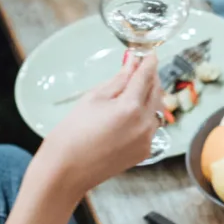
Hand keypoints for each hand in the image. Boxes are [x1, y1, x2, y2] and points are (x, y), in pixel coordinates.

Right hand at [37, 52, 161, 187]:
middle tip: (141, 68)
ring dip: (150, 97)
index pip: (146, 76)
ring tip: (134, 90)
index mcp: (130, 107)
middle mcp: (144, 124)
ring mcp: (147, 140)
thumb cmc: (73, 133)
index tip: (149, 53)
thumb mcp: (93, 98)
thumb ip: (118, 80)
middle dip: (150, 78)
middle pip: (156, 92)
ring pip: (157, 110)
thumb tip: (131, 62)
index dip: (148, 62)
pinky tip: (131, 113)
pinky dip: (146, 116)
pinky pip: (152, 127)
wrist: (66, 170)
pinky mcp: (144, 152)